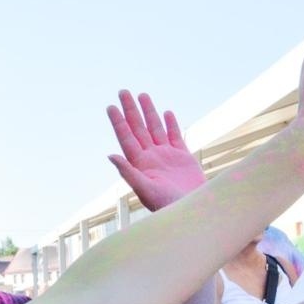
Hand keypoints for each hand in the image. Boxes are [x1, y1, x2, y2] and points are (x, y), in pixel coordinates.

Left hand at [106, 91, 205, 209]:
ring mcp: (167, 156)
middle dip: (131, 110)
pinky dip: (171, 124)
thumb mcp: (145, 190)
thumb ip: (128, 172)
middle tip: (123, 91)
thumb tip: (110, 155)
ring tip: (142, 95)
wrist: (192, 212)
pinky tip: (166, 113)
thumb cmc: (166, 206)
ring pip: (155, 128)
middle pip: (138, 128)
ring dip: (149, 112)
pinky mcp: (183, 157)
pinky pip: (175, 136)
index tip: (111, 107)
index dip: (118, 122)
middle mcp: (151, 157)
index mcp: (140, 164)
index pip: (126, 137)